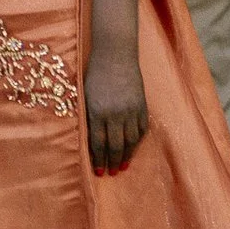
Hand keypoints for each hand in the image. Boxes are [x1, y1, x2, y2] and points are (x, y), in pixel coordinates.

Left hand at [84, 45, 148, 174]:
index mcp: (97, 112)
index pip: (98, 143)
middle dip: (113, 162)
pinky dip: (138, 142)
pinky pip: (142, 129)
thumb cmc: (95, 74)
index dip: (98, 159)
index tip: (98, 172)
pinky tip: (133, 148)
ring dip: (127, 156)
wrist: (116, 55)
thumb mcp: (86, 96)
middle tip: (111, 173)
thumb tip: (91, 140)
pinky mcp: (142, 106)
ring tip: (123, 167)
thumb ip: (89, 117)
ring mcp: (131, 111)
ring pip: (130, 141)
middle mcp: (115, 114)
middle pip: (116, 145)